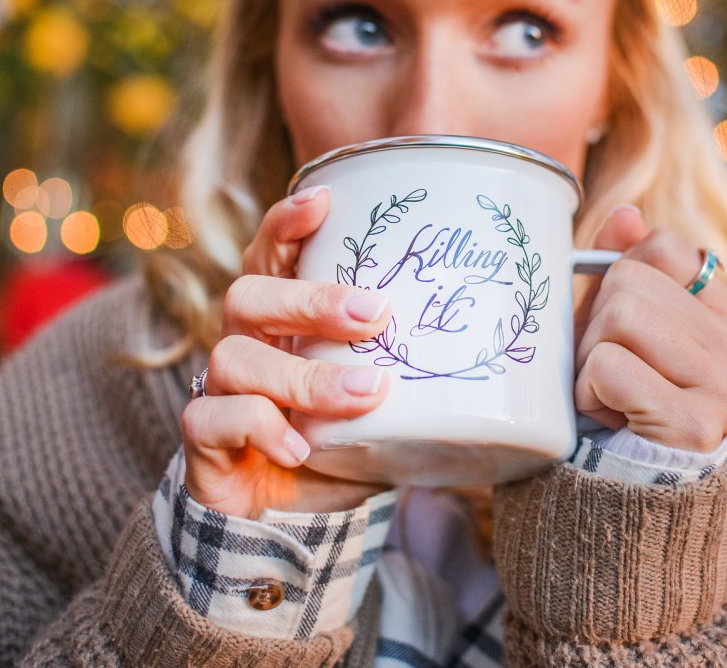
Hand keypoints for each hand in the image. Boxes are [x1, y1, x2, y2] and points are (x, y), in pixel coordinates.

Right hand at [181, 186, 393, 518]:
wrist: (293, 528)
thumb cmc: (345, 449)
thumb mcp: (388, 404)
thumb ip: (424, 370)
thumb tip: (523, 342)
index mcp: (282, 322)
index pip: (270, 256)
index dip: (287, 223)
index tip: (323, 200)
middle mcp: (245, 345)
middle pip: (248, 294)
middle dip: (310, 299)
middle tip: (375, 315)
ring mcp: (219, 391)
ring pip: (236, 356)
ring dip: (304, 375)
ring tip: (362, 396)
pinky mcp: (203, 441)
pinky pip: (212, 418)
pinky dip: (261, 428)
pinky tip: (300, 447)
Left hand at [574, 206, 726, 451]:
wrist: (626, 500)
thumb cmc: (617, 402)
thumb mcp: (617, 328)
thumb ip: (627, 268)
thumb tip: (626, 215)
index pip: (664, 249)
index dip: (618, 283)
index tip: (620, 335)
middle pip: (629, 284)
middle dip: (594, 330)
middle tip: (606, 378)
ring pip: (618, 318)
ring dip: (587, 363)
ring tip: (608, 399)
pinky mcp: (698, 424)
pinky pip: (607, 367)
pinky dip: (587, 394)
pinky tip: (610, 420)